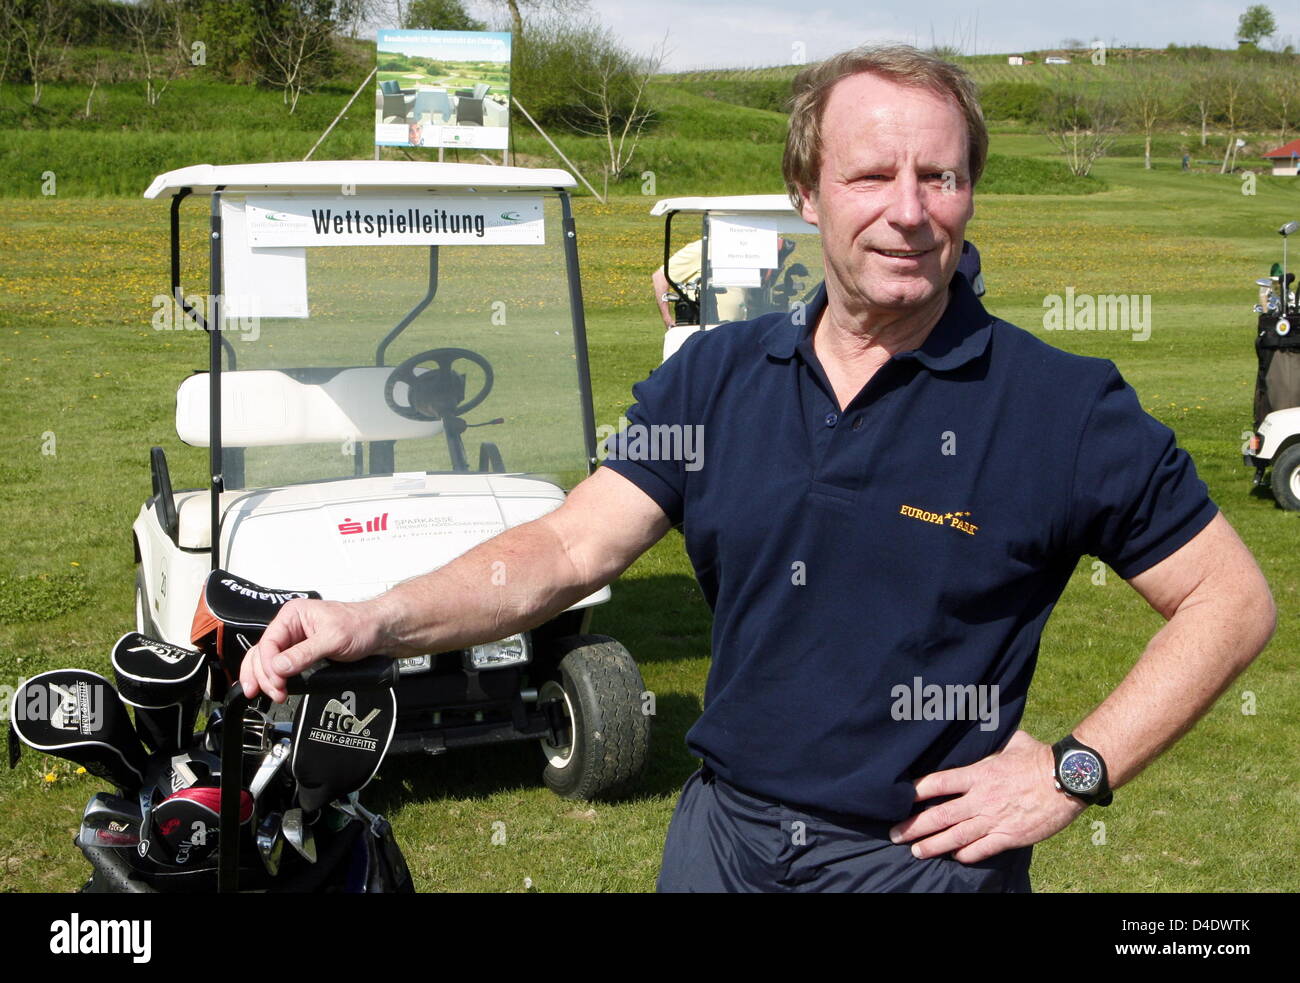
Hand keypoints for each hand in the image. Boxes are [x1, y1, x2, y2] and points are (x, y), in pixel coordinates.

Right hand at [240, 598, 387, 703]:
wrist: (380, 632)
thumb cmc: (361, 625)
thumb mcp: (333, 639)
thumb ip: (305, 653)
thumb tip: (279, 667)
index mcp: (293, 615)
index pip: (268, 642)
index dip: (268, 666)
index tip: (277, 683)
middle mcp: (290, 626)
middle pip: (262, 653)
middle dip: (264, 675)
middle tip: (275, 693)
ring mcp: (294, 640)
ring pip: (267, 661)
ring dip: (265, 679)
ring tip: (273, 695)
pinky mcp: (300, 653)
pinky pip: (279, 666)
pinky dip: (273, 678)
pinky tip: (273, 688)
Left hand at [887, 730, 1087, 863]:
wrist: (1068, 779)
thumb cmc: (1039, 757)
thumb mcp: (1010, 741)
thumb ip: (992, 739)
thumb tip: (981, 718)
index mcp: (978, 773)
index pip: (938, 782)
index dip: (915, 791)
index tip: (898, 798)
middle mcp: (982, 798)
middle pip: (940, 815)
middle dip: (914, 826)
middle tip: (895, 834)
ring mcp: (995, 819)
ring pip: (956, 837)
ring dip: (933, 845)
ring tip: (915, 851)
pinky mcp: (1011, 836)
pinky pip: (982, 849)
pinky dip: (966, 854)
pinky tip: (955, 856)